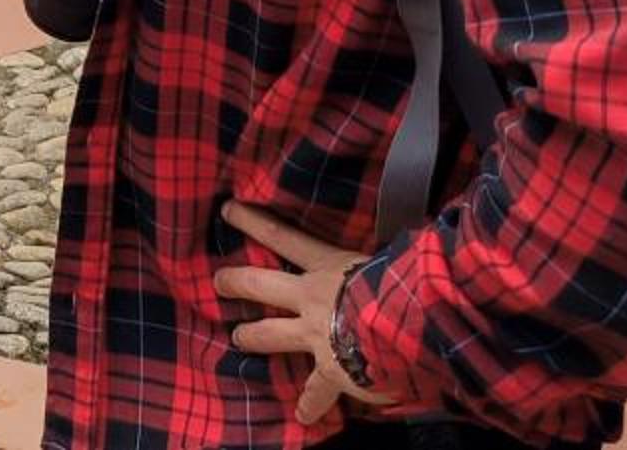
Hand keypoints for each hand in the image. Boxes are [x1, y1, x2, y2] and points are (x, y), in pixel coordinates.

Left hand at [215, 202, 392, 428]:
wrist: (408, 325)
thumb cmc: (403, 283)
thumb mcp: (388, 257)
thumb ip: (382, 256)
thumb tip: (404, 243)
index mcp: (329, 265)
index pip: (283, 236)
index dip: (253, 222)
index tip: (228, 210)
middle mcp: (313, 297)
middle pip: (261, 284)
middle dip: (236, 282)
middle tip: (218, 282)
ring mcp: (316, 334)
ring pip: (272, 333)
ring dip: (252, 335)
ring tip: (237, 338)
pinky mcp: (330, 371)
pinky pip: (316, 391)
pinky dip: (310, 404)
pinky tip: (303, 416)